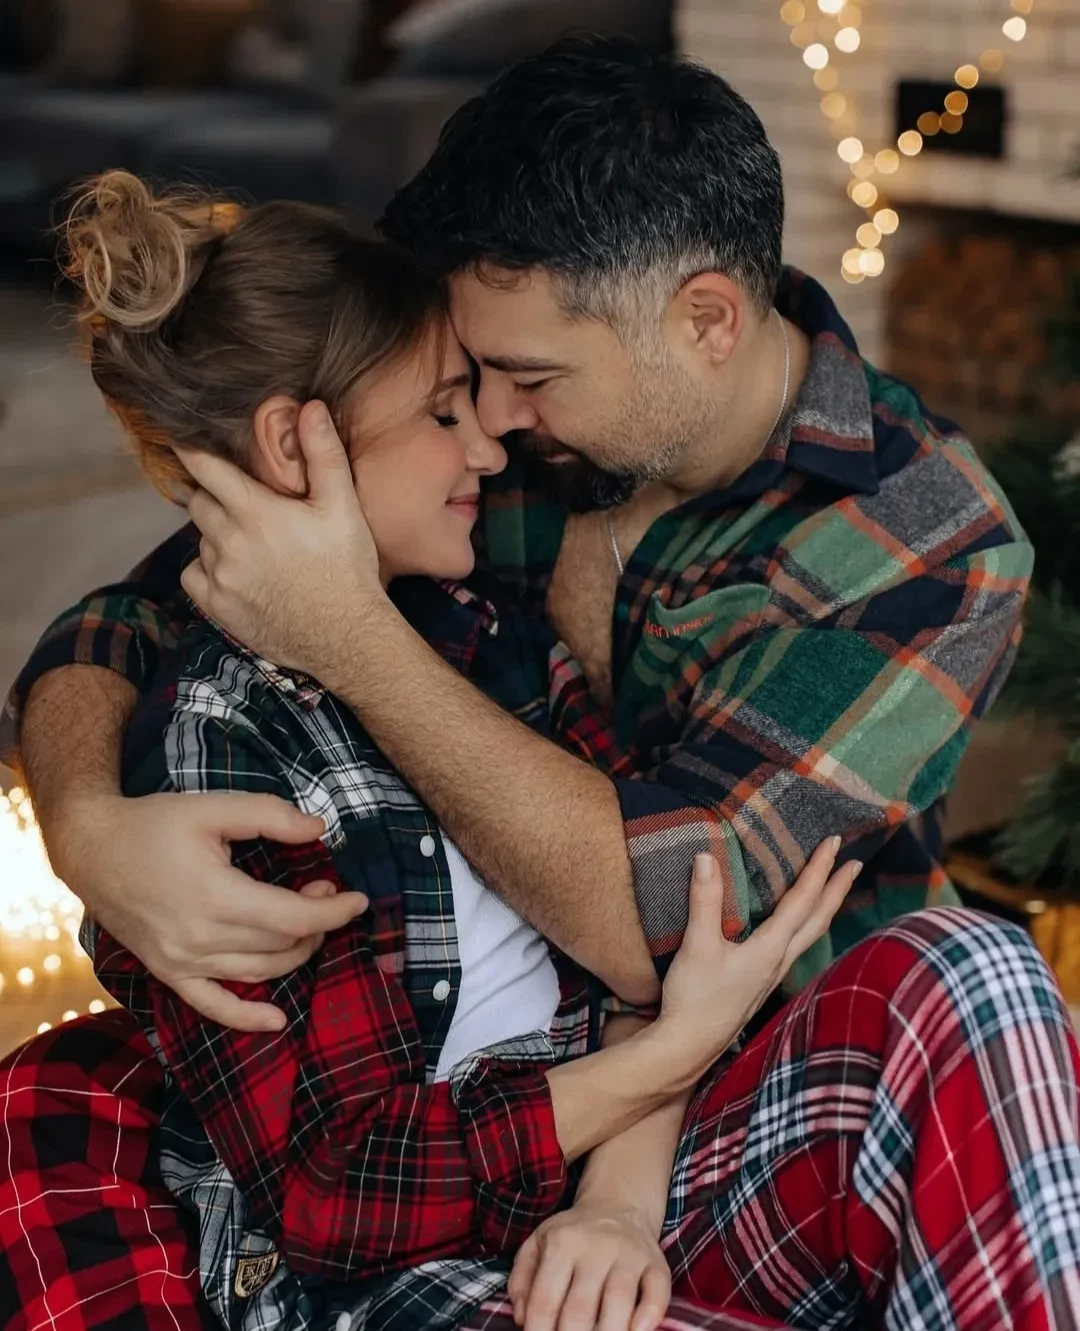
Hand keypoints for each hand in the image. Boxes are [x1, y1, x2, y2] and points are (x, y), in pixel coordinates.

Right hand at [51, 790, 368, 1029]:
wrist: (92, 849)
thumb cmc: (153, 824)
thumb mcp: (213, 807)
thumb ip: (269, 816)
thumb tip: (318, 829)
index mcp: (216, 897)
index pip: (294, 919)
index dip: (334, 912)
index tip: (358, 899)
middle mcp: (200, 939)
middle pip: (282, 946)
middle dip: (318, 924)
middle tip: (323, 891)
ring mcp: (183, 962)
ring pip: (260, 972)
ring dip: (297, 954)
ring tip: (308, 923)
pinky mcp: (170, 973)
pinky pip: (214, 1006)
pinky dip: (247, 1017)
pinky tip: (277, 1020)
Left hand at [178, 400, 382, 678]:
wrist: (346, 636)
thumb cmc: (347, 569)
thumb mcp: (343, 507)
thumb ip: (323, 455)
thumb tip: (310, 407)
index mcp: (256, 512)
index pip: (205, 468)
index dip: (191, 450)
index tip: (181, 439)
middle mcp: (229, 542)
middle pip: (199, 503)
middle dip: (214, 496)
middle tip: (241, 501)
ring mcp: (220, 577)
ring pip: (200, 539)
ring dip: (217, 534)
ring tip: (251, 542)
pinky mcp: (217, 606)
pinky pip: (194, 574)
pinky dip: (208, 568)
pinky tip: (237, 570)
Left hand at [508, 1200, 670, 1330]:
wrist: (618, 1206)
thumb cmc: (573, 1235)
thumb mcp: (538, 1244)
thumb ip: (521, 1279)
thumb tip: (523, 1319)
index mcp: (562, 1243)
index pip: (545, 1300)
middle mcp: (596, 1247)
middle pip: (580, 1309)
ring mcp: (629, 1255)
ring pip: (619, 1302)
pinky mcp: (657, 1264)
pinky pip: (658, 1294)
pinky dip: (649, 1318)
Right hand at [658, 839, 859, 1073]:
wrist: (689, 1046)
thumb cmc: (695, 998)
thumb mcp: (697, 945)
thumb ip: (704, 901)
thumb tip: (707, 857)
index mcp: (770, 948)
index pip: (803, 901)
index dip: (820, 869)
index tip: (836, 843)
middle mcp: (779, 961)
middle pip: (818, 920)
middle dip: (837, 889)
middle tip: (856, 863)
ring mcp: (772, 975)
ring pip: (810, 935)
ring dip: (825, 908)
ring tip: (833, 889)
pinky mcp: (761, 984)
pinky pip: (794, 947)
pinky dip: (805, 927)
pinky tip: (794, 928)